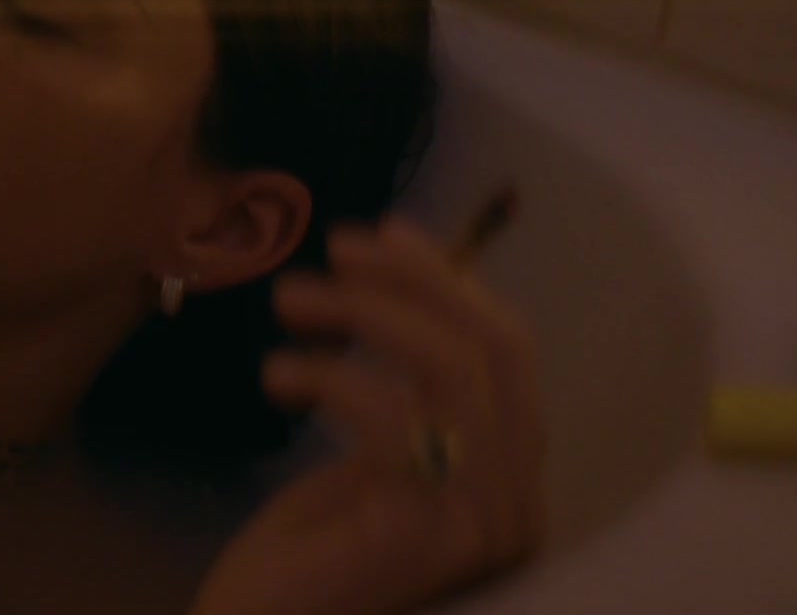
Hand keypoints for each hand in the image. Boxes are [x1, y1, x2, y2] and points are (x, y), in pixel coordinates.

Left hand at [189, 219, 546, 614]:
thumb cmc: (301, 563)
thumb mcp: (362, 458)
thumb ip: (399, 390)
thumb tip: (384, 279)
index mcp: (510, 480)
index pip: (508, 352)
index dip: (448, 282)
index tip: (381, 233)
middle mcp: (519, 505)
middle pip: (497, 351)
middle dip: (416, 281)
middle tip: (332, 249)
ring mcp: (482, 524)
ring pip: (458, 371)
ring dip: (368, 313)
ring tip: (288, 300)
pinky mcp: (427, 536)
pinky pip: (400, 419)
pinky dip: (336, 374)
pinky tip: (277, 374)